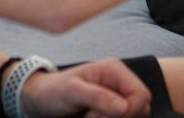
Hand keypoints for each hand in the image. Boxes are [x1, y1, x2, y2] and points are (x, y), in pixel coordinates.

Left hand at [21, 59, 150, 117]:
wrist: (42, 99)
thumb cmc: (54, 90)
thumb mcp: (72, 91)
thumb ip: (97, 96)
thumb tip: (123, 106)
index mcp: (114, 70)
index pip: (141, 94)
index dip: (128, 110)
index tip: (99, 114)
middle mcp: (119, 81)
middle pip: (141, 107)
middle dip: (119, 117)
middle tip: (92, 116)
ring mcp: (117, 95)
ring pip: (133, 116)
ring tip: (91, 117)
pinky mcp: (112, 108)